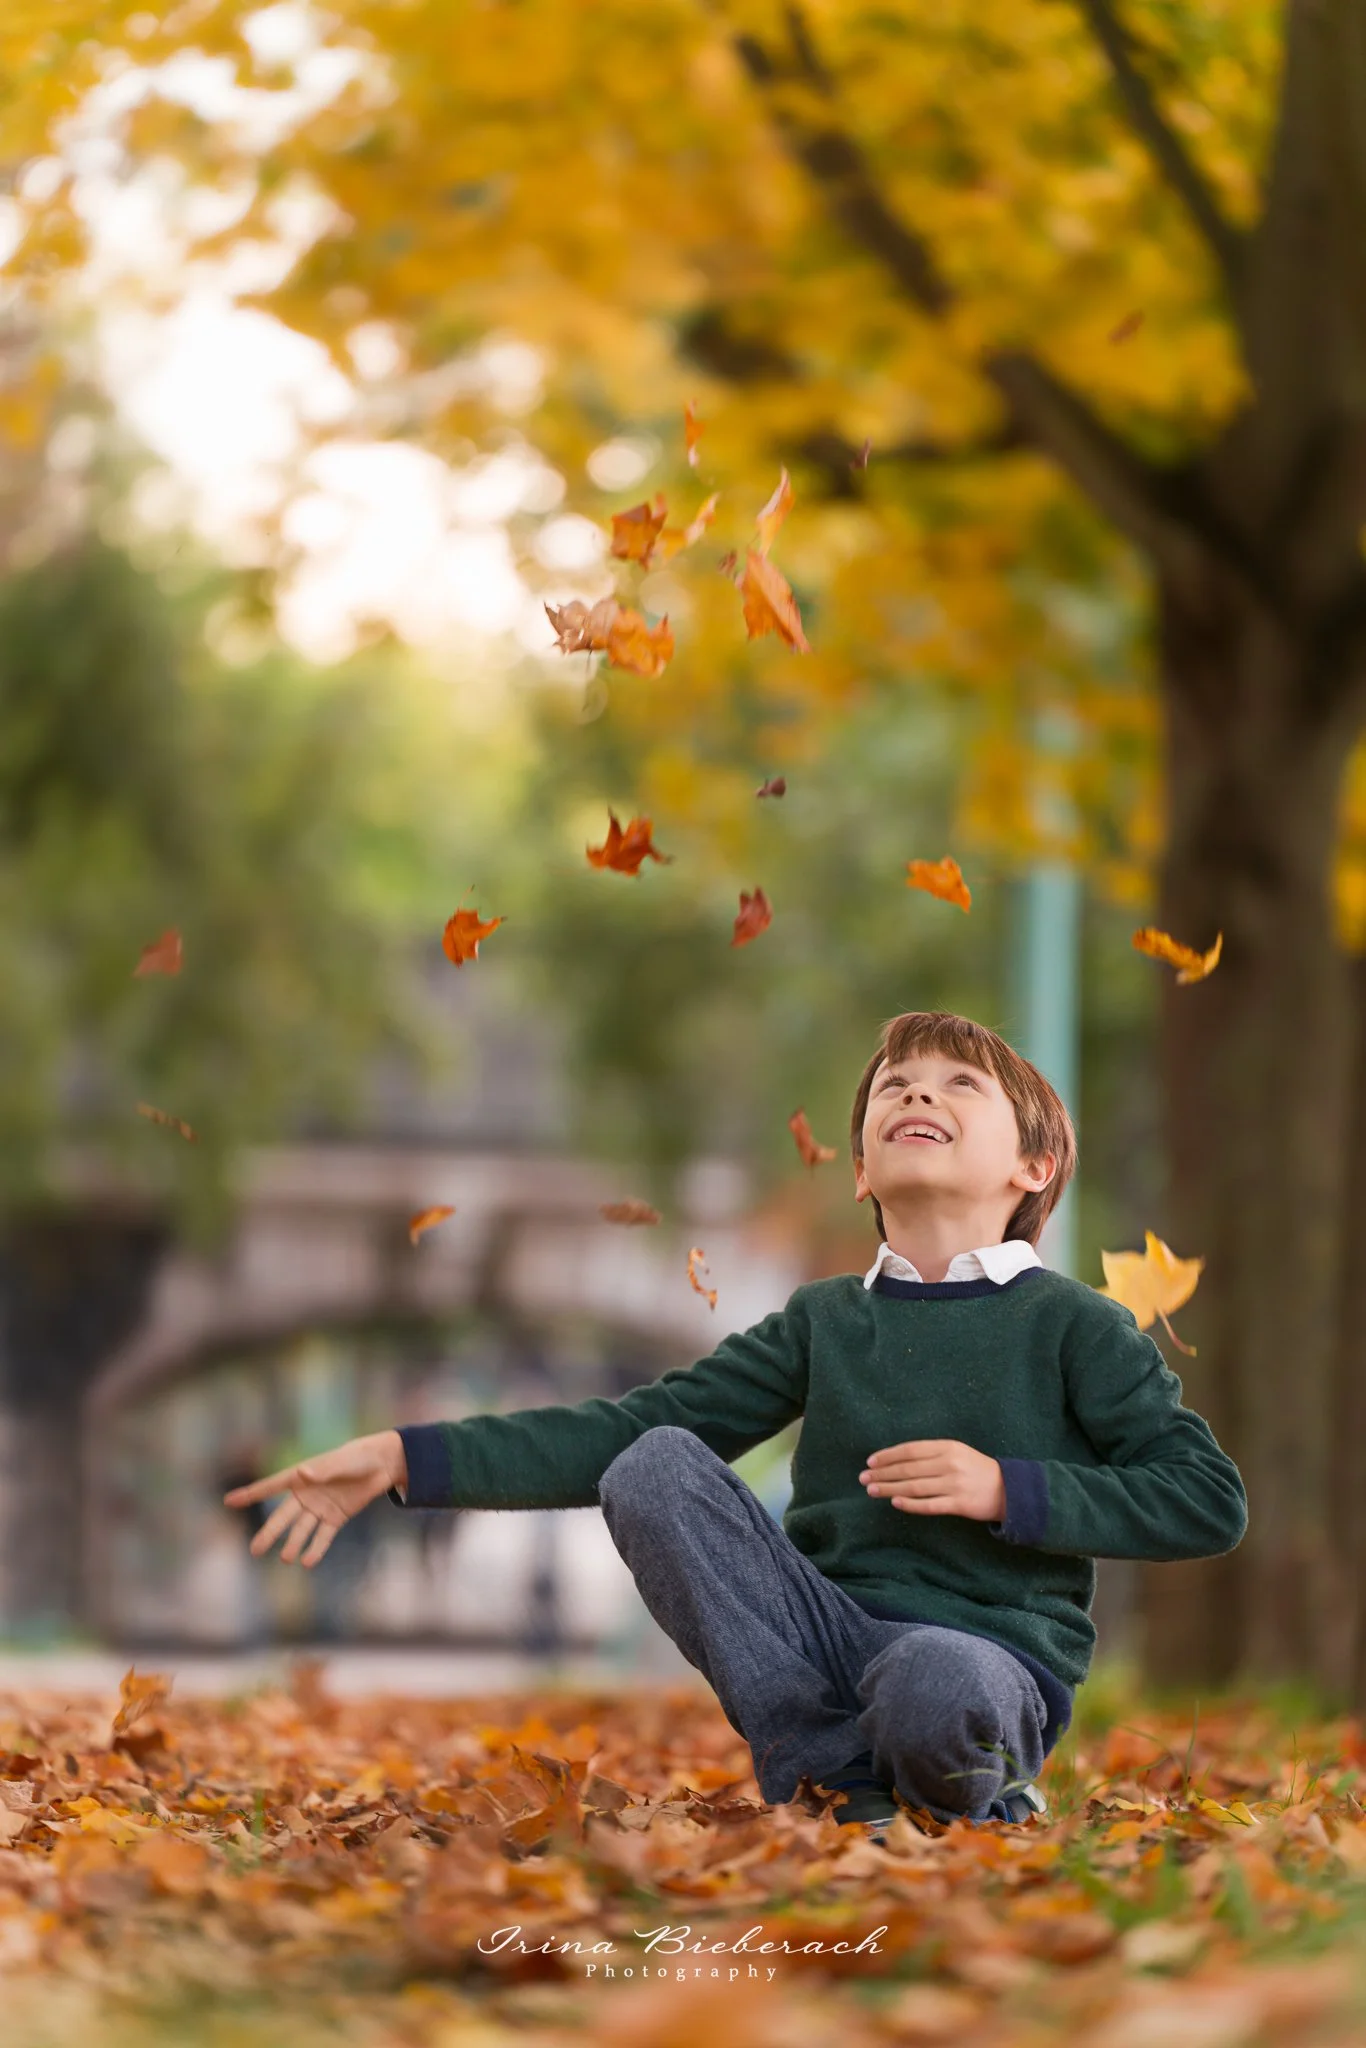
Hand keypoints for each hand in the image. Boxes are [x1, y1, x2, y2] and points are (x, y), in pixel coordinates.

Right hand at [223, 1430, 408, 1568]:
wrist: (382, 1464)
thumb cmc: (358, 1457)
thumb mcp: (341, 1462)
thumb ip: (322, 1470)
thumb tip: (303, 1475)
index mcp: (301, 1476)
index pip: (271, 1486)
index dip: (250, 1494)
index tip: (229, 1501)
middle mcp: (306, 1494)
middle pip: (283, 1517)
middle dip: (269, 1533)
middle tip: (254, 1550)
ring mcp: (320, 1508)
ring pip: (302, 1530)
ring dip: (293, 1544)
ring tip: (285, 1558)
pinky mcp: (336, 1518)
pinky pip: (323, 1536)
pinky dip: (316, 1549)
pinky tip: (307, 1562)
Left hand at [859, 1439, 1005, 1521]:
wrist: (1009, 1489)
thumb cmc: (977, 1469)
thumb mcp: (957, 1452)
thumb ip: (932, 1454)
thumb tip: (898, 1460)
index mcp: (948, 1447)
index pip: (910, 1450)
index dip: (888, 1455)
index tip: (870, 1462)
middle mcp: (949, 1463)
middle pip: (908, 1469)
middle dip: (883, 1474)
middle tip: (863, 1479)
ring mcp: (954, 1484)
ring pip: (915, 1486)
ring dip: (890, 1489)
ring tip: (872, 1491)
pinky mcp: (959, 1504)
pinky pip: (929, 1505)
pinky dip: (911, 1504)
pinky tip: (896, 1503)